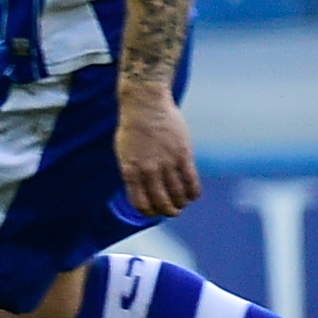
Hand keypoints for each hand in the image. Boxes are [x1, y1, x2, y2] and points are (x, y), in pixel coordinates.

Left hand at [114, 91, 201, 218]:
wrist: (145, 104)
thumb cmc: (132, 127)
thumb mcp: (123, 152)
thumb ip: (132, 171)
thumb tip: (140, 189)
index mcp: (130, 171)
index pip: (140, 203)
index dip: (148, 213)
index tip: (153, 213)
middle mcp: (148, 170)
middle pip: (162, 202)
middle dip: (168, 211)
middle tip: (172, 212)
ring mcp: (166, 163)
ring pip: (178, 194)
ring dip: (181, 203)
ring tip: (182, 203)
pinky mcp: (183, 155)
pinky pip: (191, 181)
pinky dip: (193, 193)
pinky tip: (193, 196)